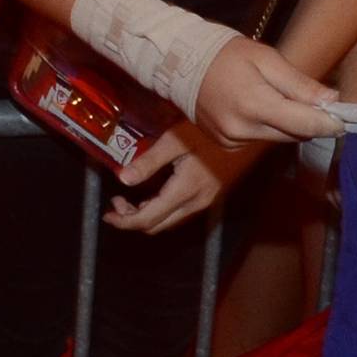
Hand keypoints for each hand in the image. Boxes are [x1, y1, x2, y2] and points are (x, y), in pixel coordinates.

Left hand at [108, 122, 261, 233]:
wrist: (249, 130)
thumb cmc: (210, 130)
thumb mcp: (175, 140)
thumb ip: (148, 161)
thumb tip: (122, 179)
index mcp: (185, 191)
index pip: (147, 220)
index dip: (123, 221)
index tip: (107, 213)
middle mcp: (196, 203)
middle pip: (157, 227)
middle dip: (132, 220)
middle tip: (117, 203)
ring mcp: (206, 201)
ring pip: (169, 221)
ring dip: (147, 216)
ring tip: (132, 199)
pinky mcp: (212, 195)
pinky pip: (181, 213)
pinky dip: (162, 210)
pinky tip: (156, 193)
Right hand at [195, 35, 336, 145]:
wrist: (182, 65)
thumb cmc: (227, 55)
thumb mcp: (267, 59)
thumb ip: (299, 84)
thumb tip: (332, 100)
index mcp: (254, 105)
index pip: (304, 124)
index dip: (329, 123)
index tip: (347, 119)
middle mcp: (242, 130)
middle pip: (294, 134)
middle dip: (313, 122)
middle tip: (327, 105)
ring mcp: (231, 141)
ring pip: (279, 139)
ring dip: (292, 125)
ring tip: (292, 101)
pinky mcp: (226, 145)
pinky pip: (260, 140)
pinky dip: (271, 127)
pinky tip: (266, 108)